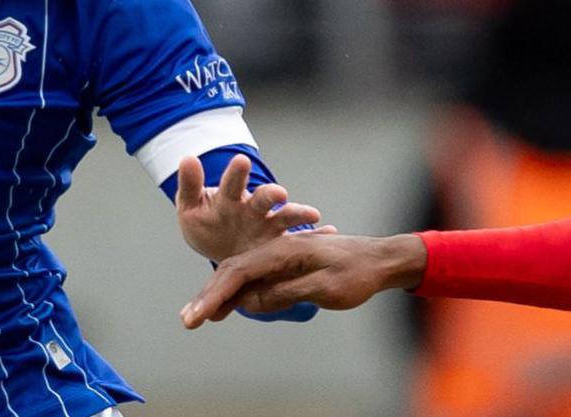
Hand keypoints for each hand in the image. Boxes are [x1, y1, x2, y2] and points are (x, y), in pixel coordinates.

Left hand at [172, 154, 325, 262]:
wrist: (221, 247)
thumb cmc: (207, 223)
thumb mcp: (191, 207)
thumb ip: (191, 185)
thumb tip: (187, 158)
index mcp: (231, 197)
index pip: (233, 182)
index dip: (237, 173)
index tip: (241, 161)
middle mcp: (254, 208)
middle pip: (264, 199)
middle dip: (271, 195)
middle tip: (279, 194)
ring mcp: (268, 226)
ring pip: (286, 218)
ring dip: (299, 214)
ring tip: (313, 215)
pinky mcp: (279, 245)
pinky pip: (300, 240)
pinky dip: (316, 236)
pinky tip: (329, 234)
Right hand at [180, 233, 426, 328]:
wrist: (382, 260)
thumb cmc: (358, 273)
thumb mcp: (324, 287)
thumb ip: (285, 292)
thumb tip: (250, 302)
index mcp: (284, 251)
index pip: (239, 273)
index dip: (215, 296)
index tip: (197, 317)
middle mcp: (279, 249)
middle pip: (234, 271)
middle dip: (209, 296)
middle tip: (188, 321)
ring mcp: (282, 256)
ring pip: (242, 274)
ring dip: (220, 294)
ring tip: (199, 316)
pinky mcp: (288, 265)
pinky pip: (256, 278)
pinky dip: (239, 293)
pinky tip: (230, 307)